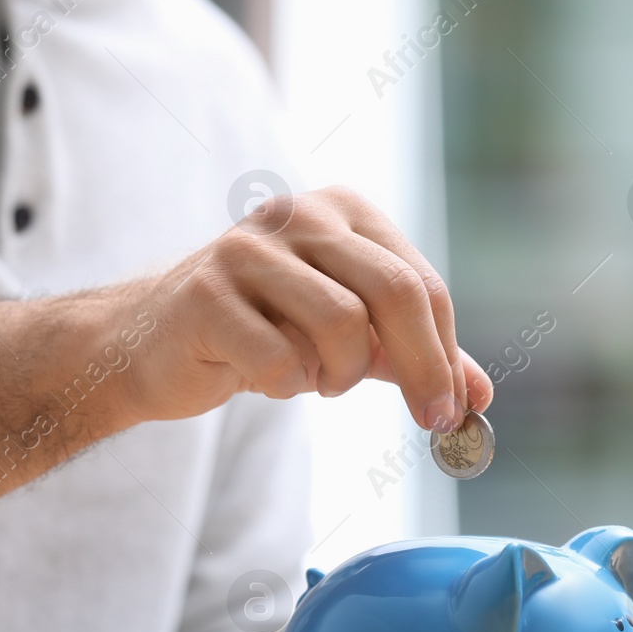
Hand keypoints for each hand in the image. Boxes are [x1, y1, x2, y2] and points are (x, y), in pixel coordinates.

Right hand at [125, 187, 492, 430]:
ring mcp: (248, 248)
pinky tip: (260, 373)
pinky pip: (281, 361)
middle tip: (434, 421)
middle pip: (396, 293)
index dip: (446, 352)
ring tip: (315, 377)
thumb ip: (413, 358)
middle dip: (426, 368)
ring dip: (340, 375)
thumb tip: (479, 397)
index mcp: (344, 210)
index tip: (453, 410)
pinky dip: (285, 386)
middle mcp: (300, 213)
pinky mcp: (206, 293)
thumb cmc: (263, 333)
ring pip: (343, 327)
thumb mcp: (350, 339)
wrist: (153, 344)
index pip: (421, 283)